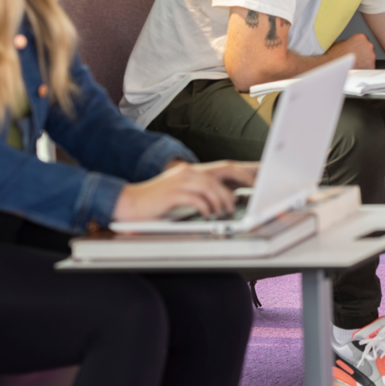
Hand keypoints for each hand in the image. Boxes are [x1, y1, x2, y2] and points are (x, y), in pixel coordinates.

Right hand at [112, 160, 258, 221]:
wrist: (128, 204)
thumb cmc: (154, 204)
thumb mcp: (179, 195)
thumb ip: (199, 195)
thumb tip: (222, 203)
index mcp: (190, 171)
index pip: (223, 169)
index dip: (242, 175)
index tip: (256, 185)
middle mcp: (187, 172)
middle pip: (220, 177)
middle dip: (234, 190)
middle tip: (240, 206)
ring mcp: (179, 181)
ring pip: (210, 187)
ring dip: (221, 202)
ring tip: (225, 213)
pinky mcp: (173, 193)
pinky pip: (197, 199)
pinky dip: (206, 208)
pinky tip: (208, 216)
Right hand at [328, 33, 375, 69]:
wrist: (332, 68)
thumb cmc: (334, 56)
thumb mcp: (341, 43)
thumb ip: (350, 42)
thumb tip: (352, 44)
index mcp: (361, 37)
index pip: (364, 40)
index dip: (359, 46)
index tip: (356, 50)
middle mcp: (368, 45)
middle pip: (369, 49)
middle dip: (364, 53)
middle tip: (355, 58)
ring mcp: (371, 57)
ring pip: (370, 59)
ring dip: (365, 61)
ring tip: (354, 64)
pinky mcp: (371, 67)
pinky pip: (369, 68)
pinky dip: (364, 69)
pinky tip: (356, 69)